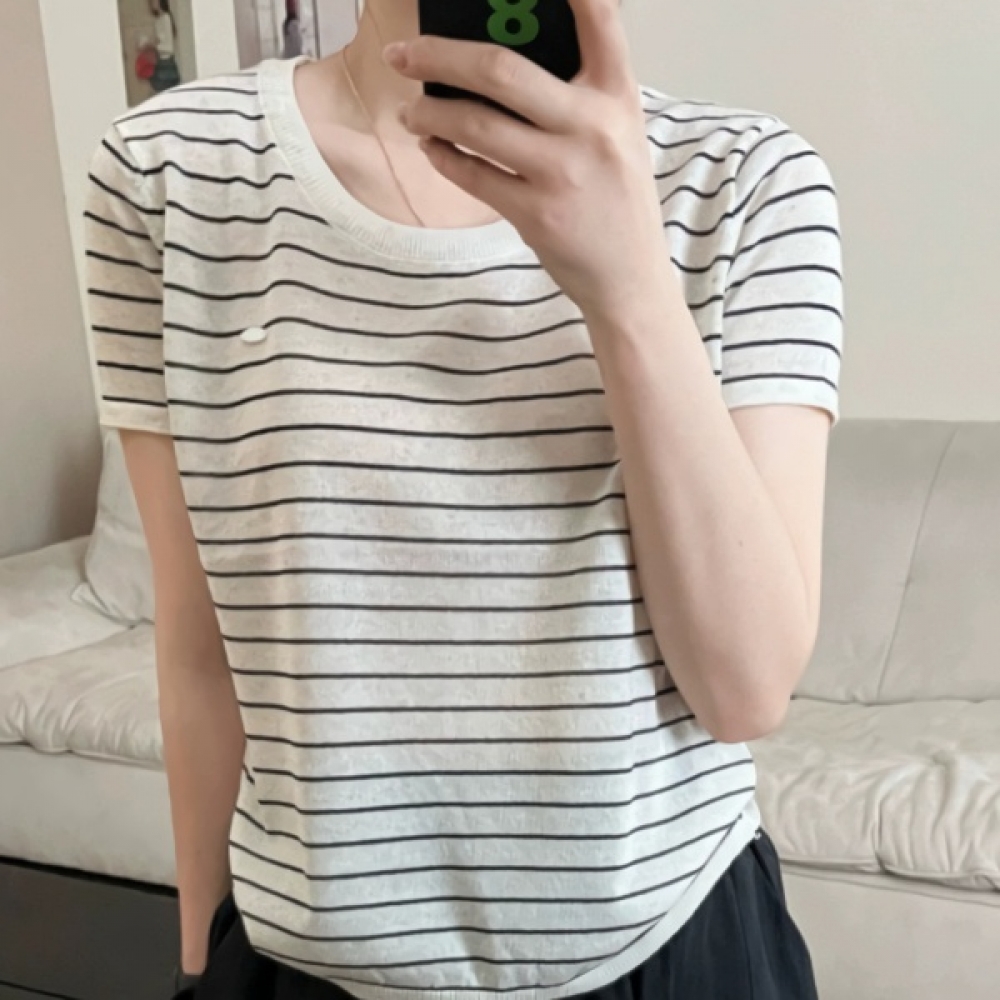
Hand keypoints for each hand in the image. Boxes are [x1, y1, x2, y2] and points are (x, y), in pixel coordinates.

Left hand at [386, 0, 669, 320]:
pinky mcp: (537, 213)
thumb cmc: (617, 200)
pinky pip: (472, 174)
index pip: (601, 21)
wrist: (630, 278)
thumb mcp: (618, 134)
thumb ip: (579, 95)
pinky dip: (442, 156)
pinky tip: (433, 147)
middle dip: (438, 55)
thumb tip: (498, 63)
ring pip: (474, 124)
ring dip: (430, 113)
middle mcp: (592, 127)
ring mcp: (562, 172)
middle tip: (403, 54)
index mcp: (617, 97)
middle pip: (501, 71)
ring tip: (413, 112)